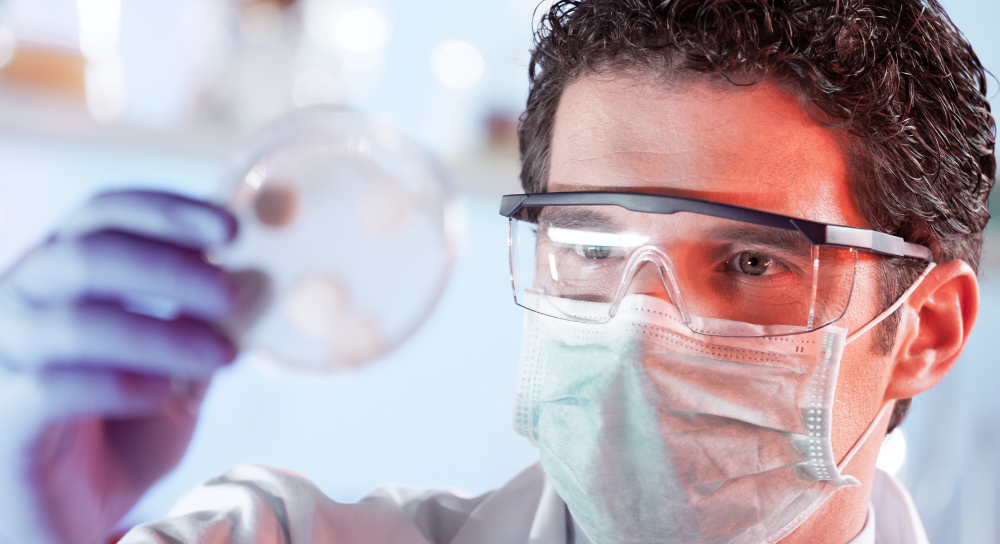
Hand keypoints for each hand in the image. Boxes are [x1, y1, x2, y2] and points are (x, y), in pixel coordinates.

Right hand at [0, 191, 245, 543]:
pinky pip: (51, 385)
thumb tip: (258, 284)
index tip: (232, 230)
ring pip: (75, 319)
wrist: (66, 520)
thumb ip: (203, 329)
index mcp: (60, 277)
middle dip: (169, 267)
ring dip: (160, 333)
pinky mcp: (1, 419)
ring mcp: (2, 359)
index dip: (166, 210)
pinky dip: (117, 382)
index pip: (101, 214)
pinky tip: (161, 394)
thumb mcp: (175, 374)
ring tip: (219, 355)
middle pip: (86, 252)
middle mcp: (20, 304)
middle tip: (230, 294)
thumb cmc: (118, 436)